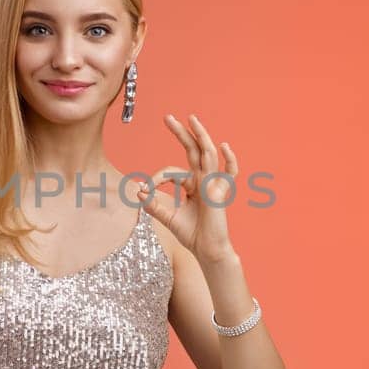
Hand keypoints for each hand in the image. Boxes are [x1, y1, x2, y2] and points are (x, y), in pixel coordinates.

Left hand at [135, 114, 239, 263]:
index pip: (172, 171)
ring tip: (192, 119)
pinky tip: (224, 146)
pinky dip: (229, 160)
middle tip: (167, 117)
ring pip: (208, 154)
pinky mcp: (221, 192)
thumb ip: (153, 204)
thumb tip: (138, 190)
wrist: (206, 250)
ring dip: (201, 135)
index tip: (146, 190)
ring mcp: (213, 183)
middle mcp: (202, 179)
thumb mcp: (167, 217)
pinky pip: (230, 173)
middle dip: (181, 133)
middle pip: (192, 150)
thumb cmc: (190, 234)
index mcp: (191, 183)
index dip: (156, 179)